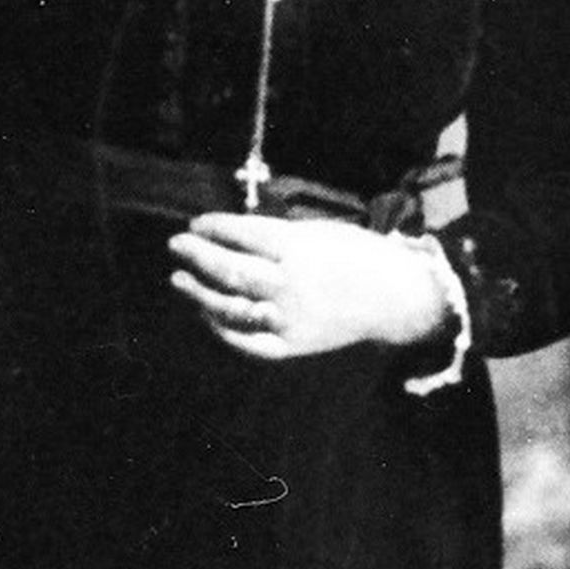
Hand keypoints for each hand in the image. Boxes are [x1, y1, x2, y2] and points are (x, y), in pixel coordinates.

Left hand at [167, 213, 447, 360]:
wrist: (394, 296)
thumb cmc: (351, 254)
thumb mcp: (315, 231)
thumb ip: (273, 236)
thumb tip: (225, 235)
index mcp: (297, 249)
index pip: (241, 235)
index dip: (213, 228)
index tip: (195, 223)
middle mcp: (291, 284)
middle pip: (231, 270)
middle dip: (198, 256)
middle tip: (176, 244)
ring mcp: (292, 318)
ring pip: (234, 308)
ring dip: (200, 293)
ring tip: (178, 279)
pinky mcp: (295, 345)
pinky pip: (251, 342)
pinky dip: (225, 330)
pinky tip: (206, 315)